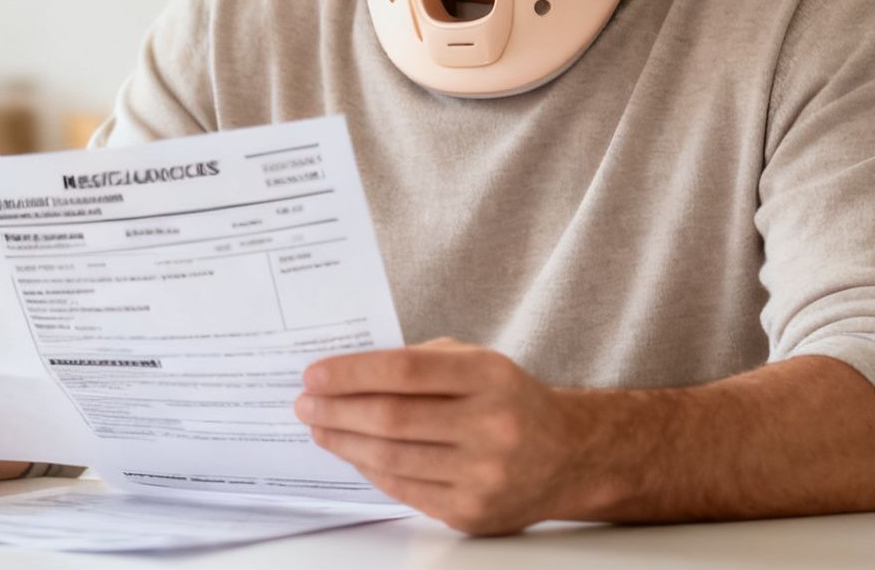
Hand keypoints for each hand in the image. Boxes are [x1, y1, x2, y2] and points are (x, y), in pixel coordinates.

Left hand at [295, 338, 588, 534]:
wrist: (569, 456)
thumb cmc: (508, 401)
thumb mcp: (476, 363)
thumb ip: (419, 363)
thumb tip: (347, 374)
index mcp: (489, 377)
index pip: (405, 372)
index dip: (351, 373)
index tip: (314, 374)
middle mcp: (491, 426)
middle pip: (392, 419)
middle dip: (336, 411)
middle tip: (304, 404)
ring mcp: (483, 475)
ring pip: (392, 459)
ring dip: (344, 443)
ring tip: (319, 427)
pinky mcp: (472, 512)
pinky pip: (404, 489)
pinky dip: (370, 470)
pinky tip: (352, 453)